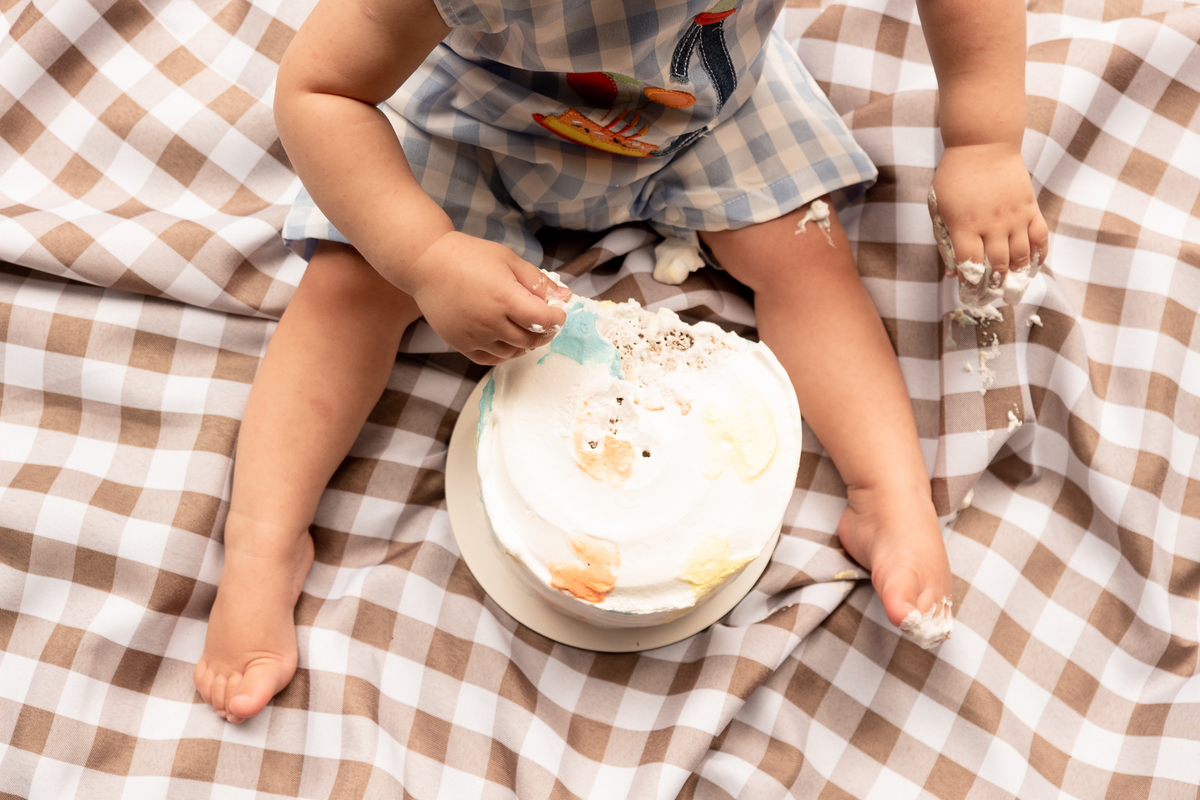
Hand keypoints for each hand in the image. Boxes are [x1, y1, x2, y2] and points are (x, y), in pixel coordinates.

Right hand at [404, 232, 571, 363]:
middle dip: (545, 333)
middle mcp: (490, 321)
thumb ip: (537, 281)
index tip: (558, 312)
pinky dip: (504, 353)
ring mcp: (474, 336)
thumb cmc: (469, 256)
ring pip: (512, 353)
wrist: (427, 265)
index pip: (543, 321)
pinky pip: (490, 359)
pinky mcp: (460, 344)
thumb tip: (565, 297)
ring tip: (526, 330)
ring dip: (525, 345)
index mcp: (505, 297)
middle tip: (546, 323)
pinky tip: (507, 340)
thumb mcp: (509, 260)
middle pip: (530, 340)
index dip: (557, 319)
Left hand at [929, 143, 1048, 283]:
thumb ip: (945, 241)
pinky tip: (1033, 267)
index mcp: (963, 224)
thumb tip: (952, 272)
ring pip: (1021, 256)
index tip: (968, 297)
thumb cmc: (955, 177)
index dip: (970, 286)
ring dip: (1016, 277)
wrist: (983, 144)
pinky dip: (1039, 255)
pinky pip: (1041, 237)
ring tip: (1011, 289)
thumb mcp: (939, 208)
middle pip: (997, 265)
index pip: (970, 265)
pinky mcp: (1030, 207)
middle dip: (994, 288)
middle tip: (991, 300)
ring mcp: (1014, 216)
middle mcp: (991, 223)